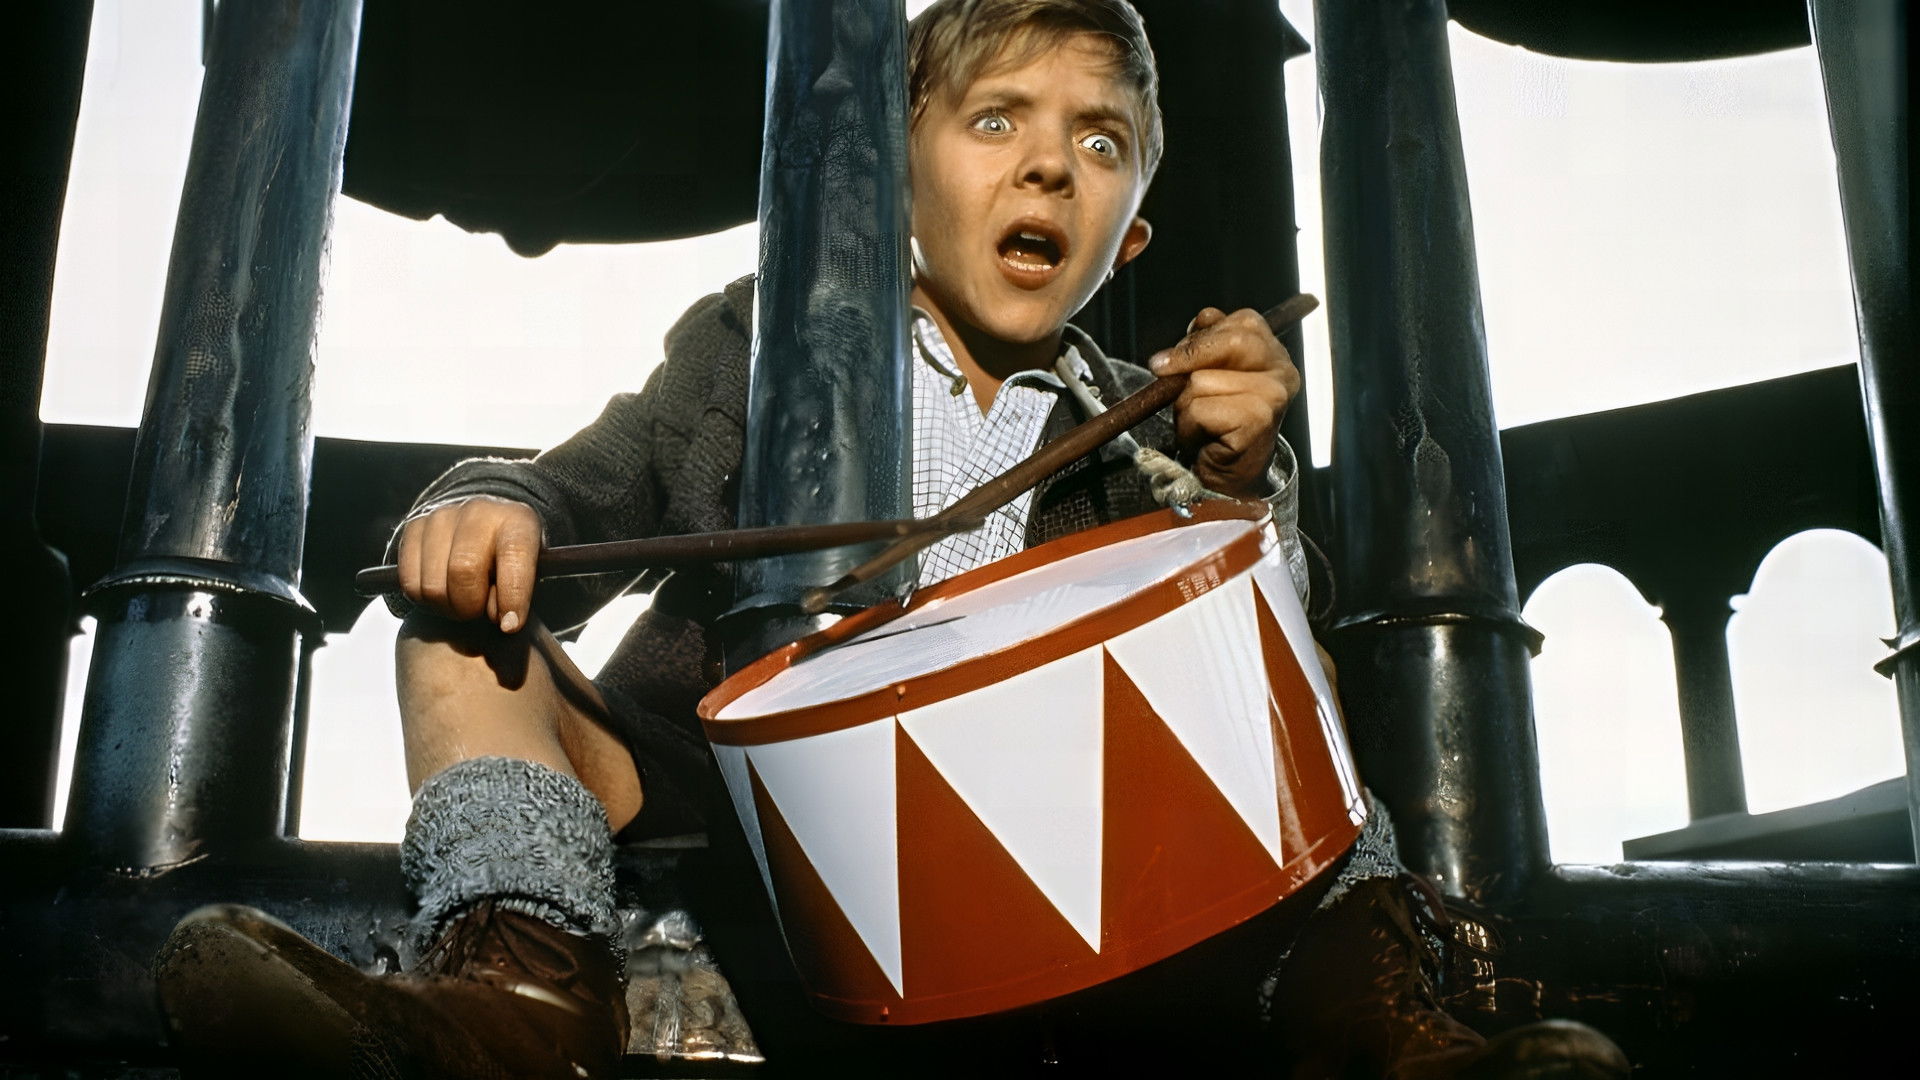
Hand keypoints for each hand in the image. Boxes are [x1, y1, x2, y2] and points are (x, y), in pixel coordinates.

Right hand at [395, 496, 541, 631]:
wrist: (483, 528)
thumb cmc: (510, 559)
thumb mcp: (529, 573)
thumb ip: (518, 594)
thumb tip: (502, 620)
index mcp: (516, 520)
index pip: (514, 555)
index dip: (512, 595)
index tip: (509, 626)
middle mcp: (478, 512)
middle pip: (463, 571)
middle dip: (471, 605)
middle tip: (477, 612)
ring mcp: (441, 517)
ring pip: (432, 585)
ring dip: (446, 608)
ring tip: (460, 603)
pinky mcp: (413, 528)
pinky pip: (410, 584)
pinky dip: (425, 602)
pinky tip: (442, 594)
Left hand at [1148, 307, 1299, 497]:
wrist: (1227, 478)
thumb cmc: (1216, 425)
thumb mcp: (1210, 374)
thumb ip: (1209, 343)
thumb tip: (1204, 319)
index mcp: (1275, 354)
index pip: (1243, 321)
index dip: (1203, 335)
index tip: (1178, 355)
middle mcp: (1283, 371)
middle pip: (1229, 341)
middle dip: (1188, 358)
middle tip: (1164, 373)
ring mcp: (1274, 396)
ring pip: (1202, 379)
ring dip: (1185, 405)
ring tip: (1200, 423)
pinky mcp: (1257, 420)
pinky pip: (1200, 409)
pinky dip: (1188, 426)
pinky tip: (1203, 438)